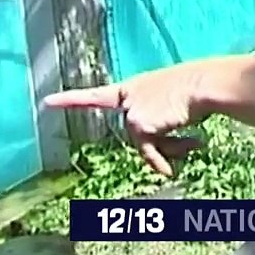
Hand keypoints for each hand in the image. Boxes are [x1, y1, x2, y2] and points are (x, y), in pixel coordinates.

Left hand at [44, 65, 210, 176]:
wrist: (206, 84)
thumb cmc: (201, 87)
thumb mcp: (177, 99)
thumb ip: (163, 115)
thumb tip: (166, 147)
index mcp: (137, 86)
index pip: (100, 95)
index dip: (73, 99)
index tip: (48, 102)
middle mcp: (129, 97)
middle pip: (137, 131)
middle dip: (166, 143)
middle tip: (194, 145)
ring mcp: (131, 111)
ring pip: (144, 142)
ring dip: (171, 148)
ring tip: (196, 144)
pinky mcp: (138, 124)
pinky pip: (149, 150)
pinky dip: (161, 160)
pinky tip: (172, 170)